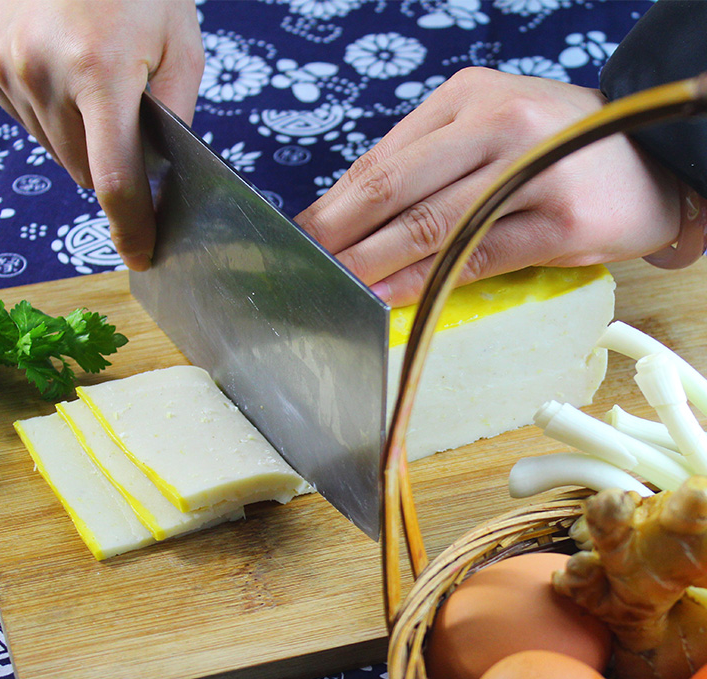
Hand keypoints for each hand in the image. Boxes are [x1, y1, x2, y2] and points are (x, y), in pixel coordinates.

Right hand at [0, 0, 203, 270]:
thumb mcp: (180, 48)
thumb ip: (173, 119)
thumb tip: (160, 180)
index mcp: (100, 73)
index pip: (115, 181)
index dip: (131, 226)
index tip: (141, 255)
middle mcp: (43, 73)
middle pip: (83, 171)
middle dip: (111, 165)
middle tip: (126, 121)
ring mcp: (6, 65)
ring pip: (54, 150)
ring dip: (80, 139)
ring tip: (94, 82)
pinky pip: (26, 119)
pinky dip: (50, 112)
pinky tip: (63, 70)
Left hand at [295, 67, 680, 306]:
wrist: (659, 159)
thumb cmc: (561, 149)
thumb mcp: (491, 131)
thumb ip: (428, 162)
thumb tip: (355, 213)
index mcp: (468, 98)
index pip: (383, 158)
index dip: (335, 204)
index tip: (303, 237)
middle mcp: (497, 124)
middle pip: (396, 186)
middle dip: (339, 233)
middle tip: (302, 266)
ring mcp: (531, 170)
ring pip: (431, 223)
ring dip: (373, 261)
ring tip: (336, 287)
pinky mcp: (560, 222)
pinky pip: (478, 255)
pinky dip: (428, 280)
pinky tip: (393, 297)